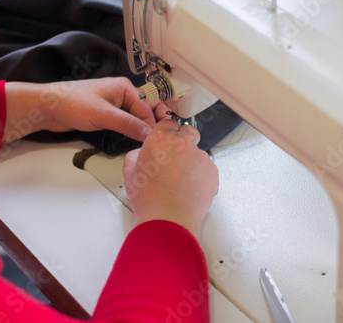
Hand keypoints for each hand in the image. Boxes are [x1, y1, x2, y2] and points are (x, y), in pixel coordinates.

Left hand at [3, 78, 169, 142]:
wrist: (47, 107)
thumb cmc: (73, 104)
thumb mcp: (104, 115)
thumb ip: (128, 124)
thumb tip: (148, 134)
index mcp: (124, 88)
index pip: (146, 109)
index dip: (152, 125)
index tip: (157, 142)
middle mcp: (121, 94)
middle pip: (144, 112)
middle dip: (150, 125)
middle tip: (158, 142)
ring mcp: (113, 105)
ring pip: (134, 119)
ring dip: (140, 130)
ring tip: (148, 144)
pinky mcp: (105, 115)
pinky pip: (123, 123)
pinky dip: (129, 131)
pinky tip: (133, 140)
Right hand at [123, 120, 218, 238]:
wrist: (169, 219)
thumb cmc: (149, 199)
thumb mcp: (130, 173)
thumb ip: (136, 155)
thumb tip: (141, 154)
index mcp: (161, 139)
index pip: (167, 122)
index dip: (166, 132)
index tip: (166, 140)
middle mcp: (183, 144)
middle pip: (188, 131)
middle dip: (182, 140)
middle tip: (174, 157)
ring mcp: (200, 157)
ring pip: (198, 152)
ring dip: (191, 161)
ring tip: (180, 181)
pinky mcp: (212, 172)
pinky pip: (207, 168)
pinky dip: (200, 175)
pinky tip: (189, 188)